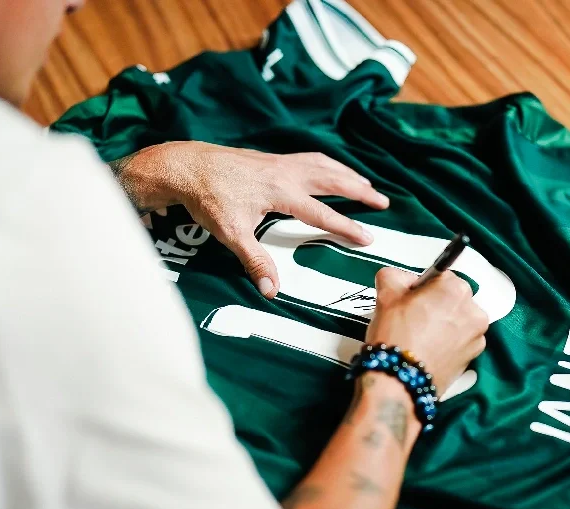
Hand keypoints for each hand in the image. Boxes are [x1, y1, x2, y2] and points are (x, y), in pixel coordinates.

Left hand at [111, 141, 388, 296]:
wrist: (186, 165)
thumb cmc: (208, 197)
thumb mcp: (231, 234)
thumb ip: (255, 261)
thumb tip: (271, 289)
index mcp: (281, 191)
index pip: (322, 212)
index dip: (346, 226)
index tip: (367, 237)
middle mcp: (286, 172)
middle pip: (333, 180)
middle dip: (360, 191)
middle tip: (383, 200)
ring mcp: (280, 162)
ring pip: (323, 164)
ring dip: (347, 174)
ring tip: (365, 183)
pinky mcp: (271, 158)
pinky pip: (309, 158)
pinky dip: (327, 163)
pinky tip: (330, 168)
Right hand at [365, 268, 488, 393]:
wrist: (400, 382)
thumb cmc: (395, 335)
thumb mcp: (386, 294)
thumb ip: (395, 276)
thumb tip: (402, 279)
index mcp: (456, 288)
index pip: (441, 277)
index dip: (423, 288)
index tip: (411, 300)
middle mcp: (474, 310)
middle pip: (453, 299)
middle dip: (437, 305)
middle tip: (413, 319)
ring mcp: (477, 336)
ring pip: (459, 320)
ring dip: (445, 323)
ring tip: (421, 337)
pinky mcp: (474, 357)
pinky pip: (462, 341)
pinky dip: (450, 342)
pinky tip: (430, 350)